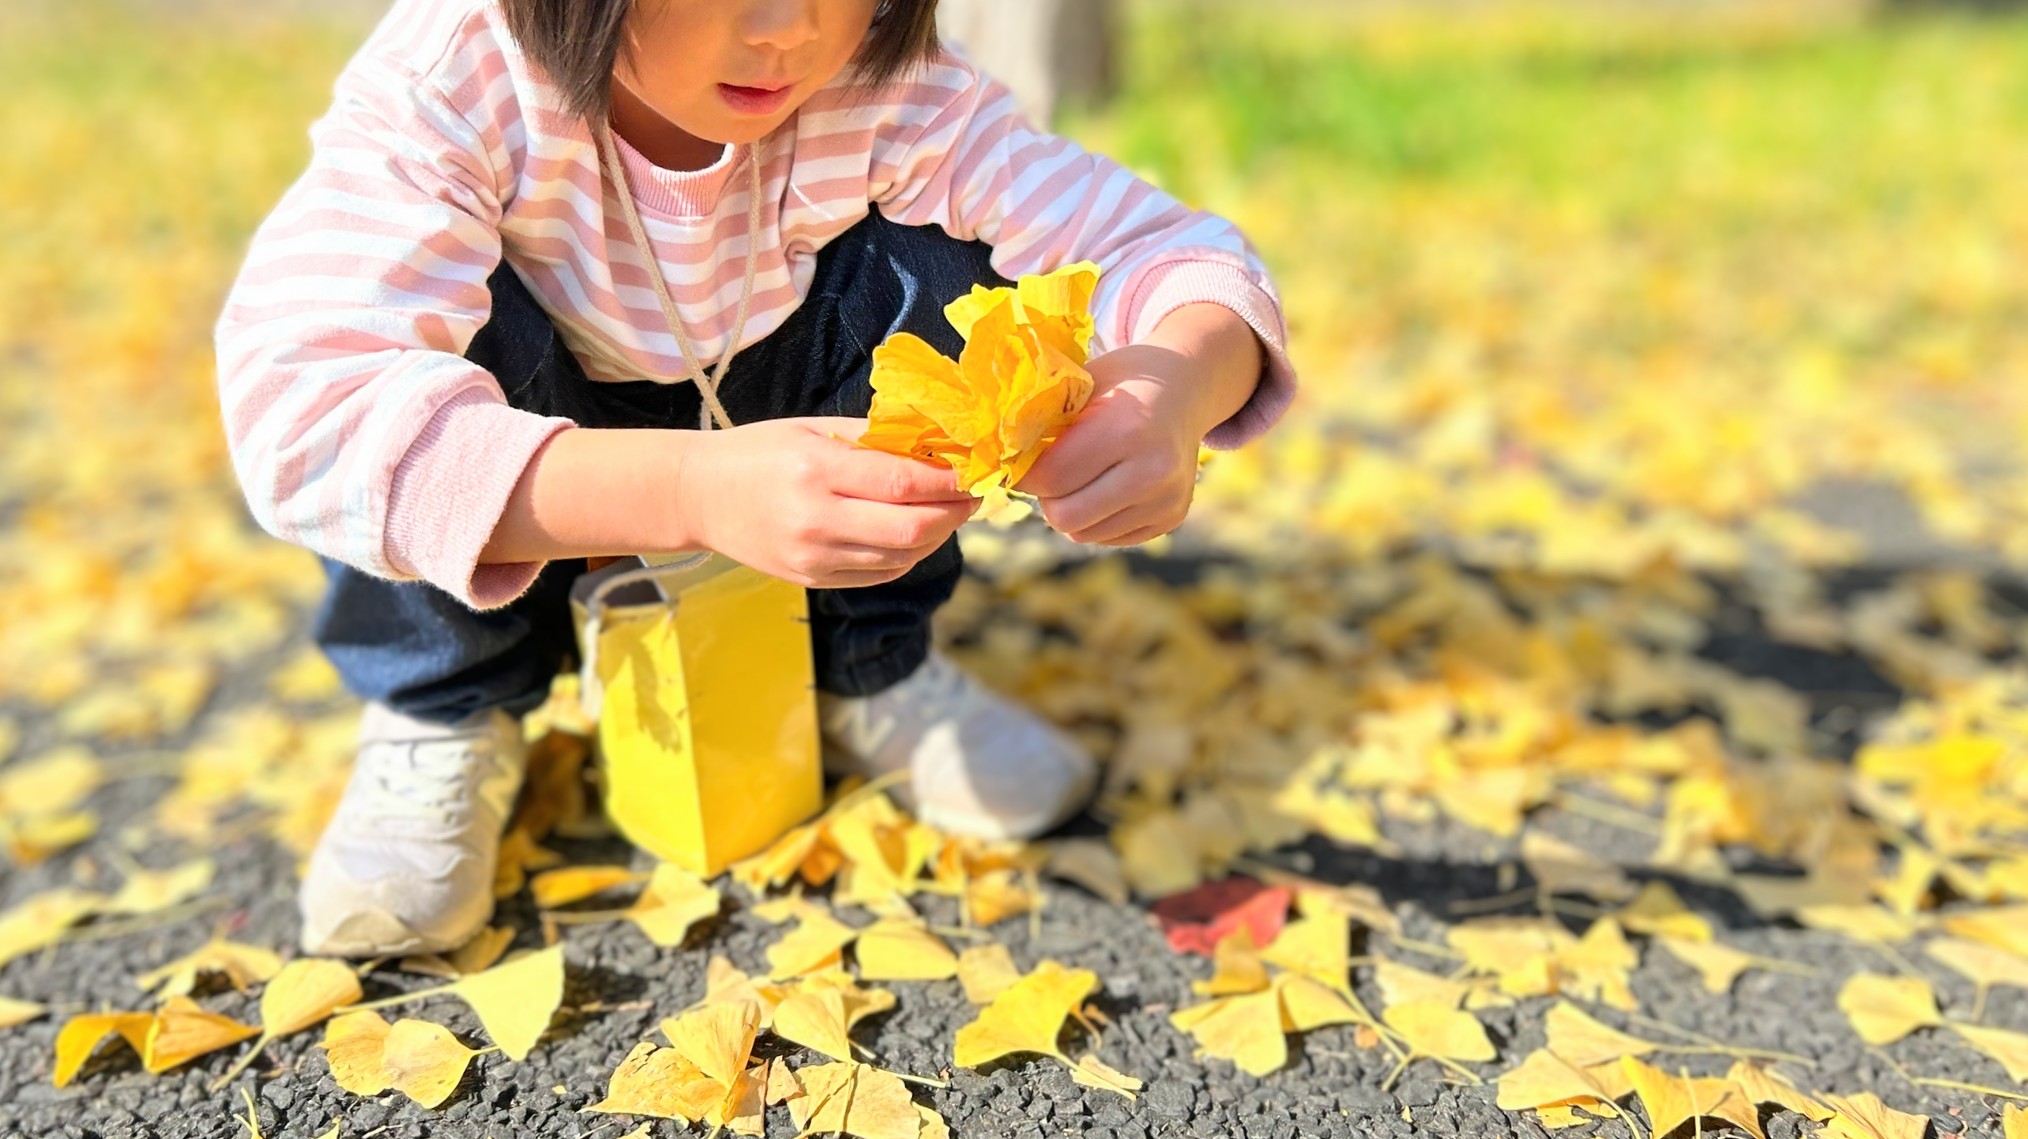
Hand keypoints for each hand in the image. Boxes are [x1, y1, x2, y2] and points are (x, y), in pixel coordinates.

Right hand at [678, 417, 975, 587]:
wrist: (698, 497)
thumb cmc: (756, 452)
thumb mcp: (810, 429)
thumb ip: (871, 438)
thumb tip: (934, 442)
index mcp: (815, 472)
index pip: (902, 482)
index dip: (948, 479)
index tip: (975, 469)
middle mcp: (816, 521)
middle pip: (912, 528)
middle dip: (955, 512)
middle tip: (975, 494)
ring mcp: (814, 558)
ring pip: (902, 556)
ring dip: (937, 535)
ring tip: (949, 511)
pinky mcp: (813, 580)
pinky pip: (880, 573)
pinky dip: (908, 554)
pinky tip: (914, 532)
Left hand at [1019, 345, 1205, 546]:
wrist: (1185, 388)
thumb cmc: (1121, 382)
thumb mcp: (1081, 384)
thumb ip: (1043, 420)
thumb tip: (995, 456)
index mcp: (1127, 428)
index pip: (1051, 478)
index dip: (1024, 474)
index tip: (1018, 462)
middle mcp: (1153, 470)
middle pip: (1065, 517)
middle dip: (1046, 498)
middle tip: (1046, 475)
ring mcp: (1166, 499)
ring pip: (1084, 534)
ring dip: (1069, 510)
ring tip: (1078, 477)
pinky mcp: (1171, 518)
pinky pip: (1109, 537)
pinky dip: (1095, 519)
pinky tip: (1105, 486)